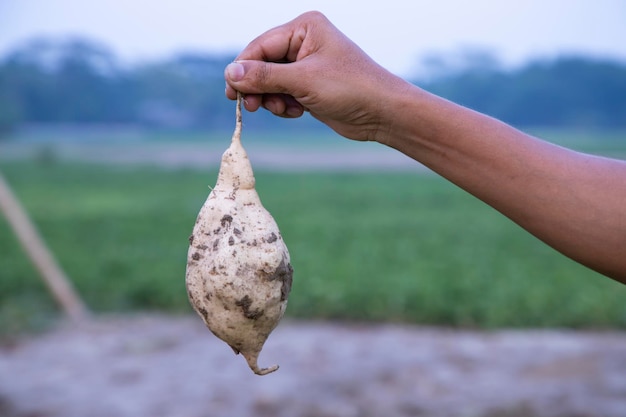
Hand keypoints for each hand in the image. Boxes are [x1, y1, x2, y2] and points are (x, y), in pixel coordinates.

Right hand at [224, 11, 409, 141]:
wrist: (382, 112)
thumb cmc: (350, 88)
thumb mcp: (303, 80)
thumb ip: (264, 76)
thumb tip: (230, 73)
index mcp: (304, 28)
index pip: (260, 46)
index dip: (243, 70)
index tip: (231, 93)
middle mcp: (304, 42)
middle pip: (263, 64)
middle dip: (258, 87)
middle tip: (252, 107)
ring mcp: (307, 65)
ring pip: (271, 82)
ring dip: (272, 99)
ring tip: (285, 109)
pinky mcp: (310, 86)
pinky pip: (283, 94)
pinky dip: (284, 105)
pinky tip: (297, 112)